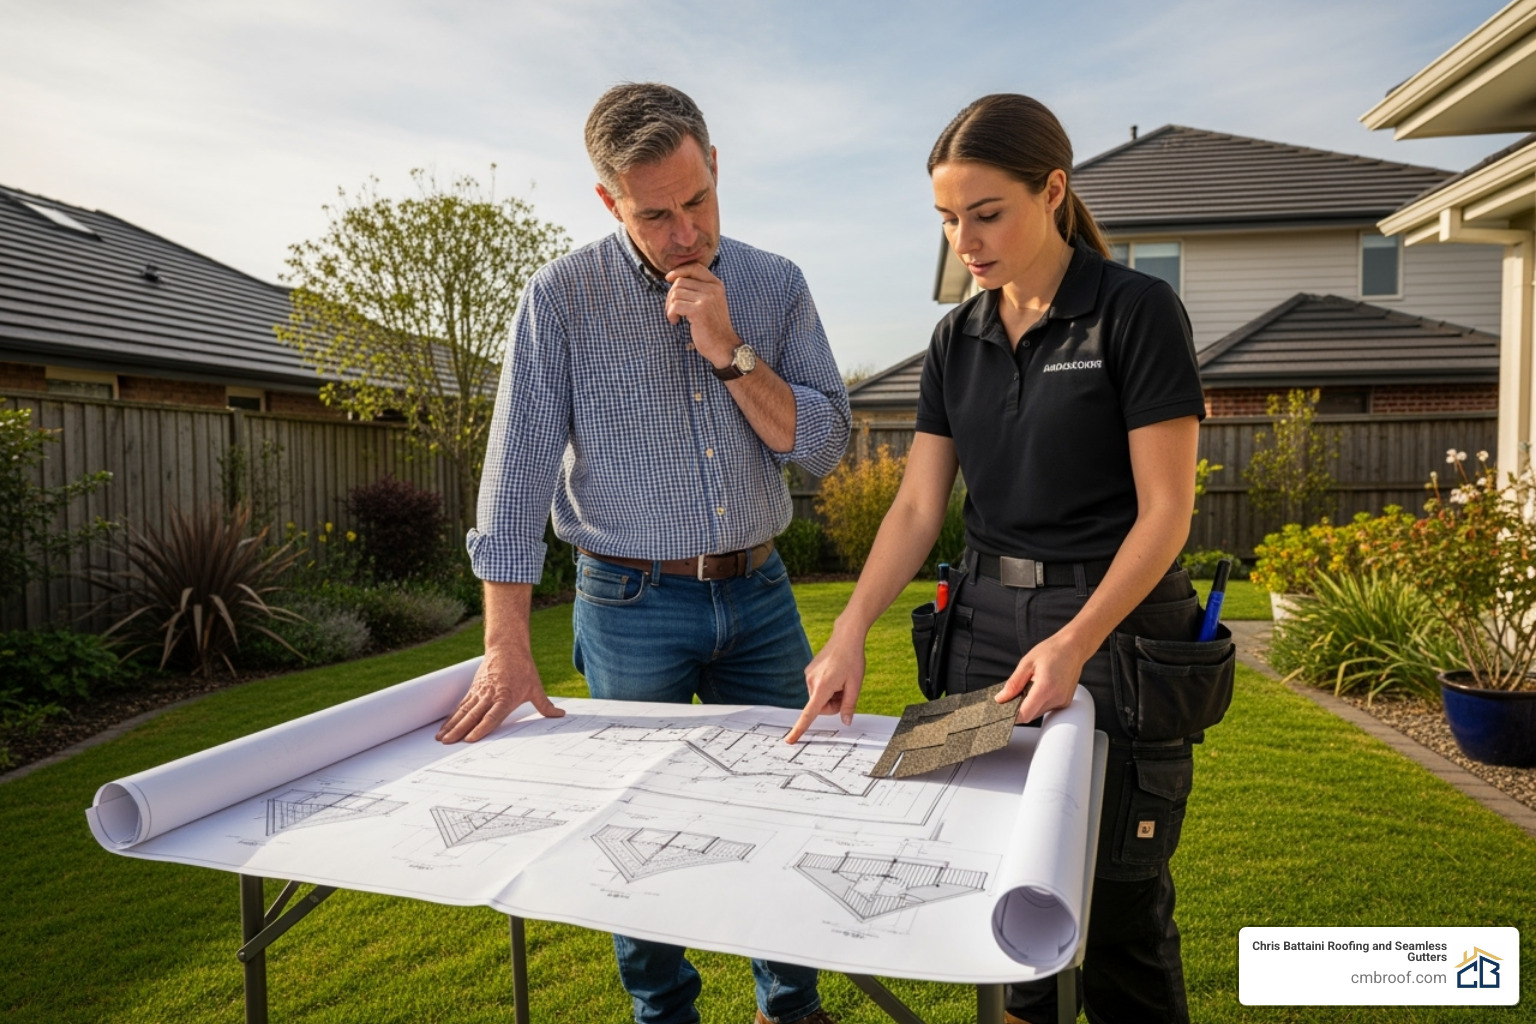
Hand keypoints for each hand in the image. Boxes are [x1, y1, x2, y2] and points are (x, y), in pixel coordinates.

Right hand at [436, 646, 564, 742]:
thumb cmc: (523, 668)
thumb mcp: (536, 687)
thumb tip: (561, 715)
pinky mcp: (474, 689)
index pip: (492, 716)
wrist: (507, 647)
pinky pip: (461, 705)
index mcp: (506, 697)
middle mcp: (490, 696)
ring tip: (441, 738)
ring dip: (451, 725)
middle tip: (448, 743)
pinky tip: (445, 726)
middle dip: (459, 731)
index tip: (470, 739)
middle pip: (473, 716)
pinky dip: (452, 716)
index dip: (481, 728)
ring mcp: (480, 692)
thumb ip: (545, 705)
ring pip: (463, 711)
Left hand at [664, 263, 738, 367]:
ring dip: (670, 307)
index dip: (679, 270)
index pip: (695, 267)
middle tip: (672, 310)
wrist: (724, 346)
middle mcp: (713, 288)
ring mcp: (707, 298)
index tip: (669, 278)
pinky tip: (675, 322)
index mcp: (716, 285)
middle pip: (680, 281)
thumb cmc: (712, 327)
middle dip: (671, 296)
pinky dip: (671, 314)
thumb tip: (674, 278)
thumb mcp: (710, 303)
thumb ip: (698, 289)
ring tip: (675, 317)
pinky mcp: (699, 310)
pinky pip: (675, 305)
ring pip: (675, 294)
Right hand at [785, 628, 866, 742]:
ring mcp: (809, 676)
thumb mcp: (855, 685)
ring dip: (831, 694)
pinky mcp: (809, 672)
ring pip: (820, 698)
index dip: (799, 729)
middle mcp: (811, 682)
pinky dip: (828, 686)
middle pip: (821, 707)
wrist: (846, 637)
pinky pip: (818, 688)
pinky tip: (836, 673)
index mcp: (822, 687)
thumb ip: (849, 705)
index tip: (789, 740)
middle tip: (845, 690)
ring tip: (842, 679)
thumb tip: (845, 722)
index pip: (809, 713)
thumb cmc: (852, 659)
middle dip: (833, 704)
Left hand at [996, 632, 1091, 723]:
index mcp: (1045, 688)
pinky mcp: (1065, 702)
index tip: (1004, 709)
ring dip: (1030, 705)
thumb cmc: (1052, 651)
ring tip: (1031, 686)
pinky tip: (1041, 687)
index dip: (1012, 716)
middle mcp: (1056, 698)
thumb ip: (1013, 683)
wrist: (1073, 647)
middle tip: (1015, 693)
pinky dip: (1040, 702)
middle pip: (1031, 715)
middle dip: (1019, 708)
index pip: (1025, 714)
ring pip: (1039, 713)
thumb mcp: (1027, 663)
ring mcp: (1062, 701)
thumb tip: (1001, 698)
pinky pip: (1047, 708)